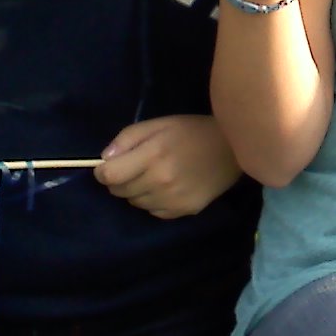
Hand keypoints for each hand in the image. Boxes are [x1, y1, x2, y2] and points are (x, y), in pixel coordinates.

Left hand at [95, 114, 241, 218]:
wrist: (233, 147)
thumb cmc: (192, 131)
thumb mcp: (159, 124)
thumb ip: (127, 138)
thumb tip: (104, 160)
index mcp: (153, 154)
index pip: (110, 176)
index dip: (102, 172)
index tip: (107, 167)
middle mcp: (161, 180)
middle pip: (119, 191)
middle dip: (120, 180)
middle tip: (135, 167)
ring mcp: (174, 199)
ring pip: (135, 203)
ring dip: (137, 191)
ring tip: (154, 176)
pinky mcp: (185, 210)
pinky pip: (154, 212)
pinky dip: (154, 201)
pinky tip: (167, 187)